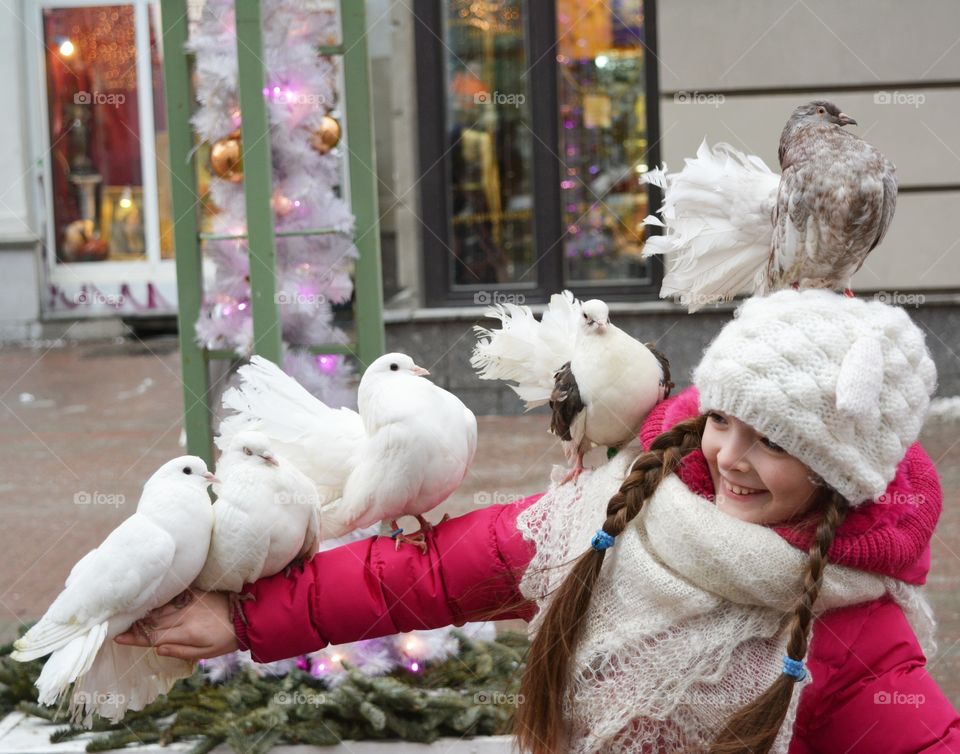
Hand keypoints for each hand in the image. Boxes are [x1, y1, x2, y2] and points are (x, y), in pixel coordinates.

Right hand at [114, 589, 238, 660]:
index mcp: (186, 634)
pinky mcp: (195, 593)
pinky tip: (147, 598)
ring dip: (142, 611)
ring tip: (124, 612)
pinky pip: (172, 596)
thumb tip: (158, 648)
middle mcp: (184, 617)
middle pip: (153, 621)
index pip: (154, 637)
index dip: (135, 638)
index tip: (117, 638)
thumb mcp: (205, 654)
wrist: (247, 616)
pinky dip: (159, 599)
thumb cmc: (226, 639)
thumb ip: (180, 652)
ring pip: (160, 608)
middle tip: (113, 624)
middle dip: (133, 624)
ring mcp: (189, 603)